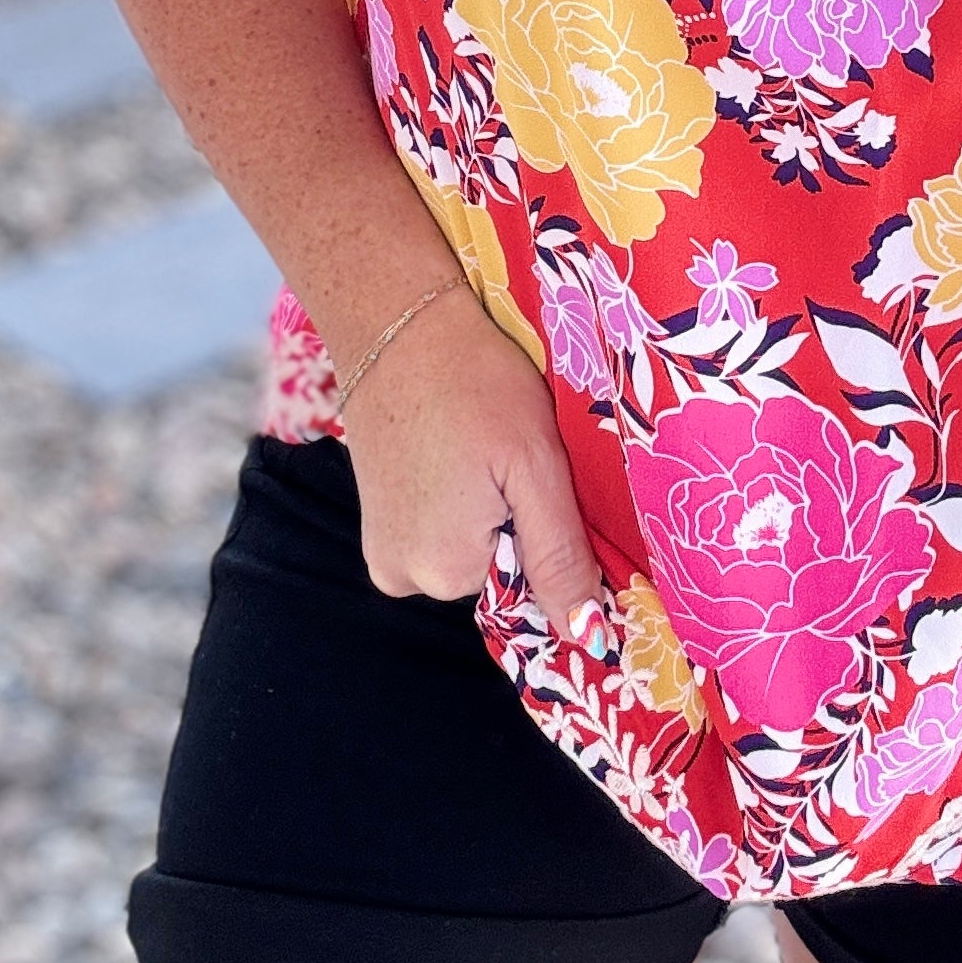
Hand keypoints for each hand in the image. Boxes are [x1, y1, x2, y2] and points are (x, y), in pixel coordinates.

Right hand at [337, 284, 604, 636]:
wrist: (399, 324)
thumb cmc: (477, 382)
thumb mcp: (537, 465)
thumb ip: (560, 555)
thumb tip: (585, 638)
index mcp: (447, 570)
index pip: (533, 587)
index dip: (552, 534)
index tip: (543, 478)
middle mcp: (406, 578)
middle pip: (499, 570)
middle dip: (518, 519)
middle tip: (511, 454)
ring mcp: (384, 554)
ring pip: (471, 549)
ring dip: (488, 508)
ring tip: (480, 448)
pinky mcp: (376, 525)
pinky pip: (439, 533)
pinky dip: (458, 500)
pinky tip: (456, 453)